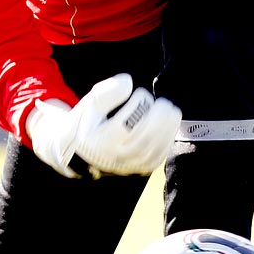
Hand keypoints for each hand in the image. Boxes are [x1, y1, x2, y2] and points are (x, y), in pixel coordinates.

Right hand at [26, 74, 181, 177]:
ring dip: (167, 130)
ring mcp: (126, 167)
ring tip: (172, 111)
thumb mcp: (89, 105)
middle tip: (163, 103)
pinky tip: (170, 127)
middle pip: (142, 140)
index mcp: (98, 142)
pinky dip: (166, 143)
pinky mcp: (137, 171)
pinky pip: (156, 160)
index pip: (125, 125)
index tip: (140, 93)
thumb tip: (127, 82)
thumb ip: (106, 92)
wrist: (81, 152)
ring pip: (152, 152)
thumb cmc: (87, 124)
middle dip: (158, 119)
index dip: (137, 107)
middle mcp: (113, 158)